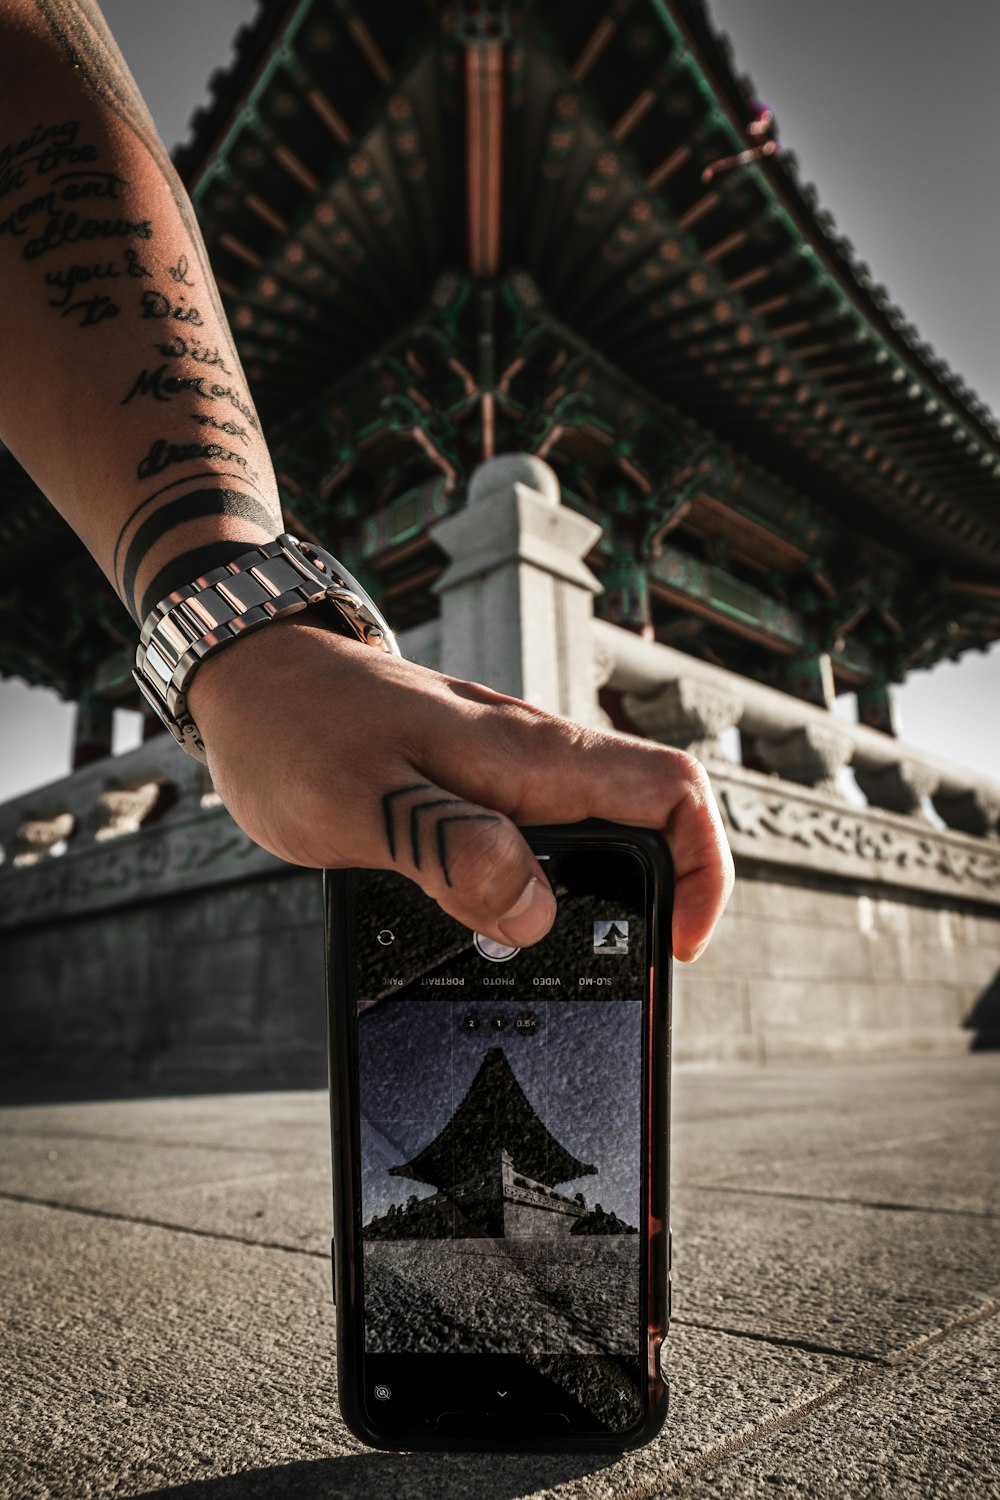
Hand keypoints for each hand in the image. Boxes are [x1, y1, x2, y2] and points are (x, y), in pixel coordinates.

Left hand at [187, 620, 733, 959]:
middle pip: (644, 822)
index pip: (675, 793)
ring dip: (583, 903)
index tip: (681, 944)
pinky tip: (480, 929)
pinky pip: (526, 840)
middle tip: (607, 973)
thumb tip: (535, 919)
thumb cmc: (297, 728)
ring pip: (585, 836)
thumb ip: (457, 855)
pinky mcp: (467, 786)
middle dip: (648, 901)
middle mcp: (532, 759)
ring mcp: (502, 770)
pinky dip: (525, 889)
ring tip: (543, 968)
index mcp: (531, 758)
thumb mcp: (366, 805)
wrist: (248, 676)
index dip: (704, 870)